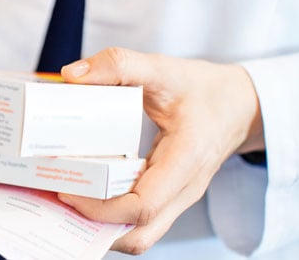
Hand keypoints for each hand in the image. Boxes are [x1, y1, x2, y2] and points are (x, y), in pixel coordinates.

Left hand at [58, 47, 264, 254]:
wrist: (240, 105)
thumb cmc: (203, 89)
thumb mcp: (163, 68)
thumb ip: (119, 65)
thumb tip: (72, 75)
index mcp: (186, 160)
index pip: (143, 205)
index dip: (101, 208)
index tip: (67, 190)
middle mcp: (184, 189)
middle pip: (140, 233)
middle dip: (95, 226)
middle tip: (58, 198)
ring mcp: (178, 198)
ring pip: (140, 233)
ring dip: (102, 226)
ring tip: (66, 201)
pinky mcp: (168, 197)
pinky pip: (139, 220)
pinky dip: (111, 217)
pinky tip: (85, 196)